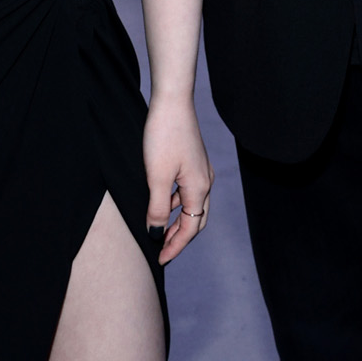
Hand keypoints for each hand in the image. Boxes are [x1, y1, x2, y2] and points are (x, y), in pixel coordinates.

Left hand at [144, 94, 211, 261]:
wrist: (172, 102)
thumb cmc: (164, 136)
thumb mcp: (156, 177)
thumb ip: (157, 208)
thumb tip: (156, 232)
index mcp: (199, 189)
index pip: (190, 229)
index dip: (175, 246)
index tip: (160, 258)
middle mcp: (205, 182)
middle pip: (196, 221)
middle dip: (180, 237)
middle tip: (162, 250)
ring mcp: (201, 171)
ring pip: (192, 206)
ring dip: (177, 221)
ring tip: (158, 230)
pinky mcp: (193, 162)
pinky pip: (187, 192)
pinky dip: (175, 204)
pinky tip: (160, 202)